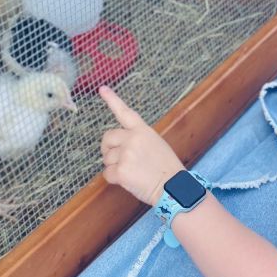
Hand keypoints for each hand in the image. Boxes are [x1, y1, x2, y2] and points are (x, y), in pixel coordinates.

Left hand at [99, 86, 184, 205]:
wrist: (174, 188)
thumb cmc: (167, 169)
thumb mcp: (156, 145)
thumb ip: (137, 140)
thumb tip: (118, 145)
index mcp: (143, 130)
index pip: (125, 112)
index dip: (112, 100)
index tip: (102, 89)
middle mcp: (133, 139)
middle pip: (107, 137)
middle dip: (108, 148)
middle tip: (119, 159)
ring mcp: (126, 154)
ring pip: (107, 159)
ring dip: (115, 166)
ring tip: (133, 171)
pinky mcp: (121, 170)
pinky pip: (107, 174)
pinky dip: (115, 179)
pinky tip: (129, 181)